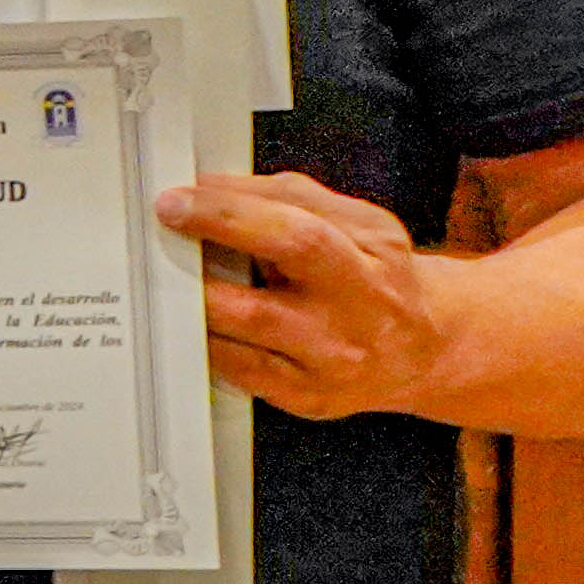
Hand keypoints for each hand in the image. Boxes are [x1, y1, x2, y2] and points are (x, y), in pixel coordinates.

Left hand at [158, 170, 457, 418]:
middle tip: (158, 242)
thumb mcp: (357, 222)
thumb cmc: (377, 276)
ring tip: (167, 279)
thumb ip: (288, 196)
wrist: (424, 347)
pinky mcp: (308, 398)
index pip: (294, 236)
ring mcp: (329, 366)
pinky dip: (209, 343)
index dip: (227, 217)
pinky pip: (241, 373)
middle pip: (262, 305)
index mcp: (369, 261)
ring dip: (196, 308)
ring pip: (244, 343)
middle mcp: (352, 321)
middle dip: (197, 276)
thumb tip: (212, 185)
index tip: (175, 202)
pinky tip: (193, 321)